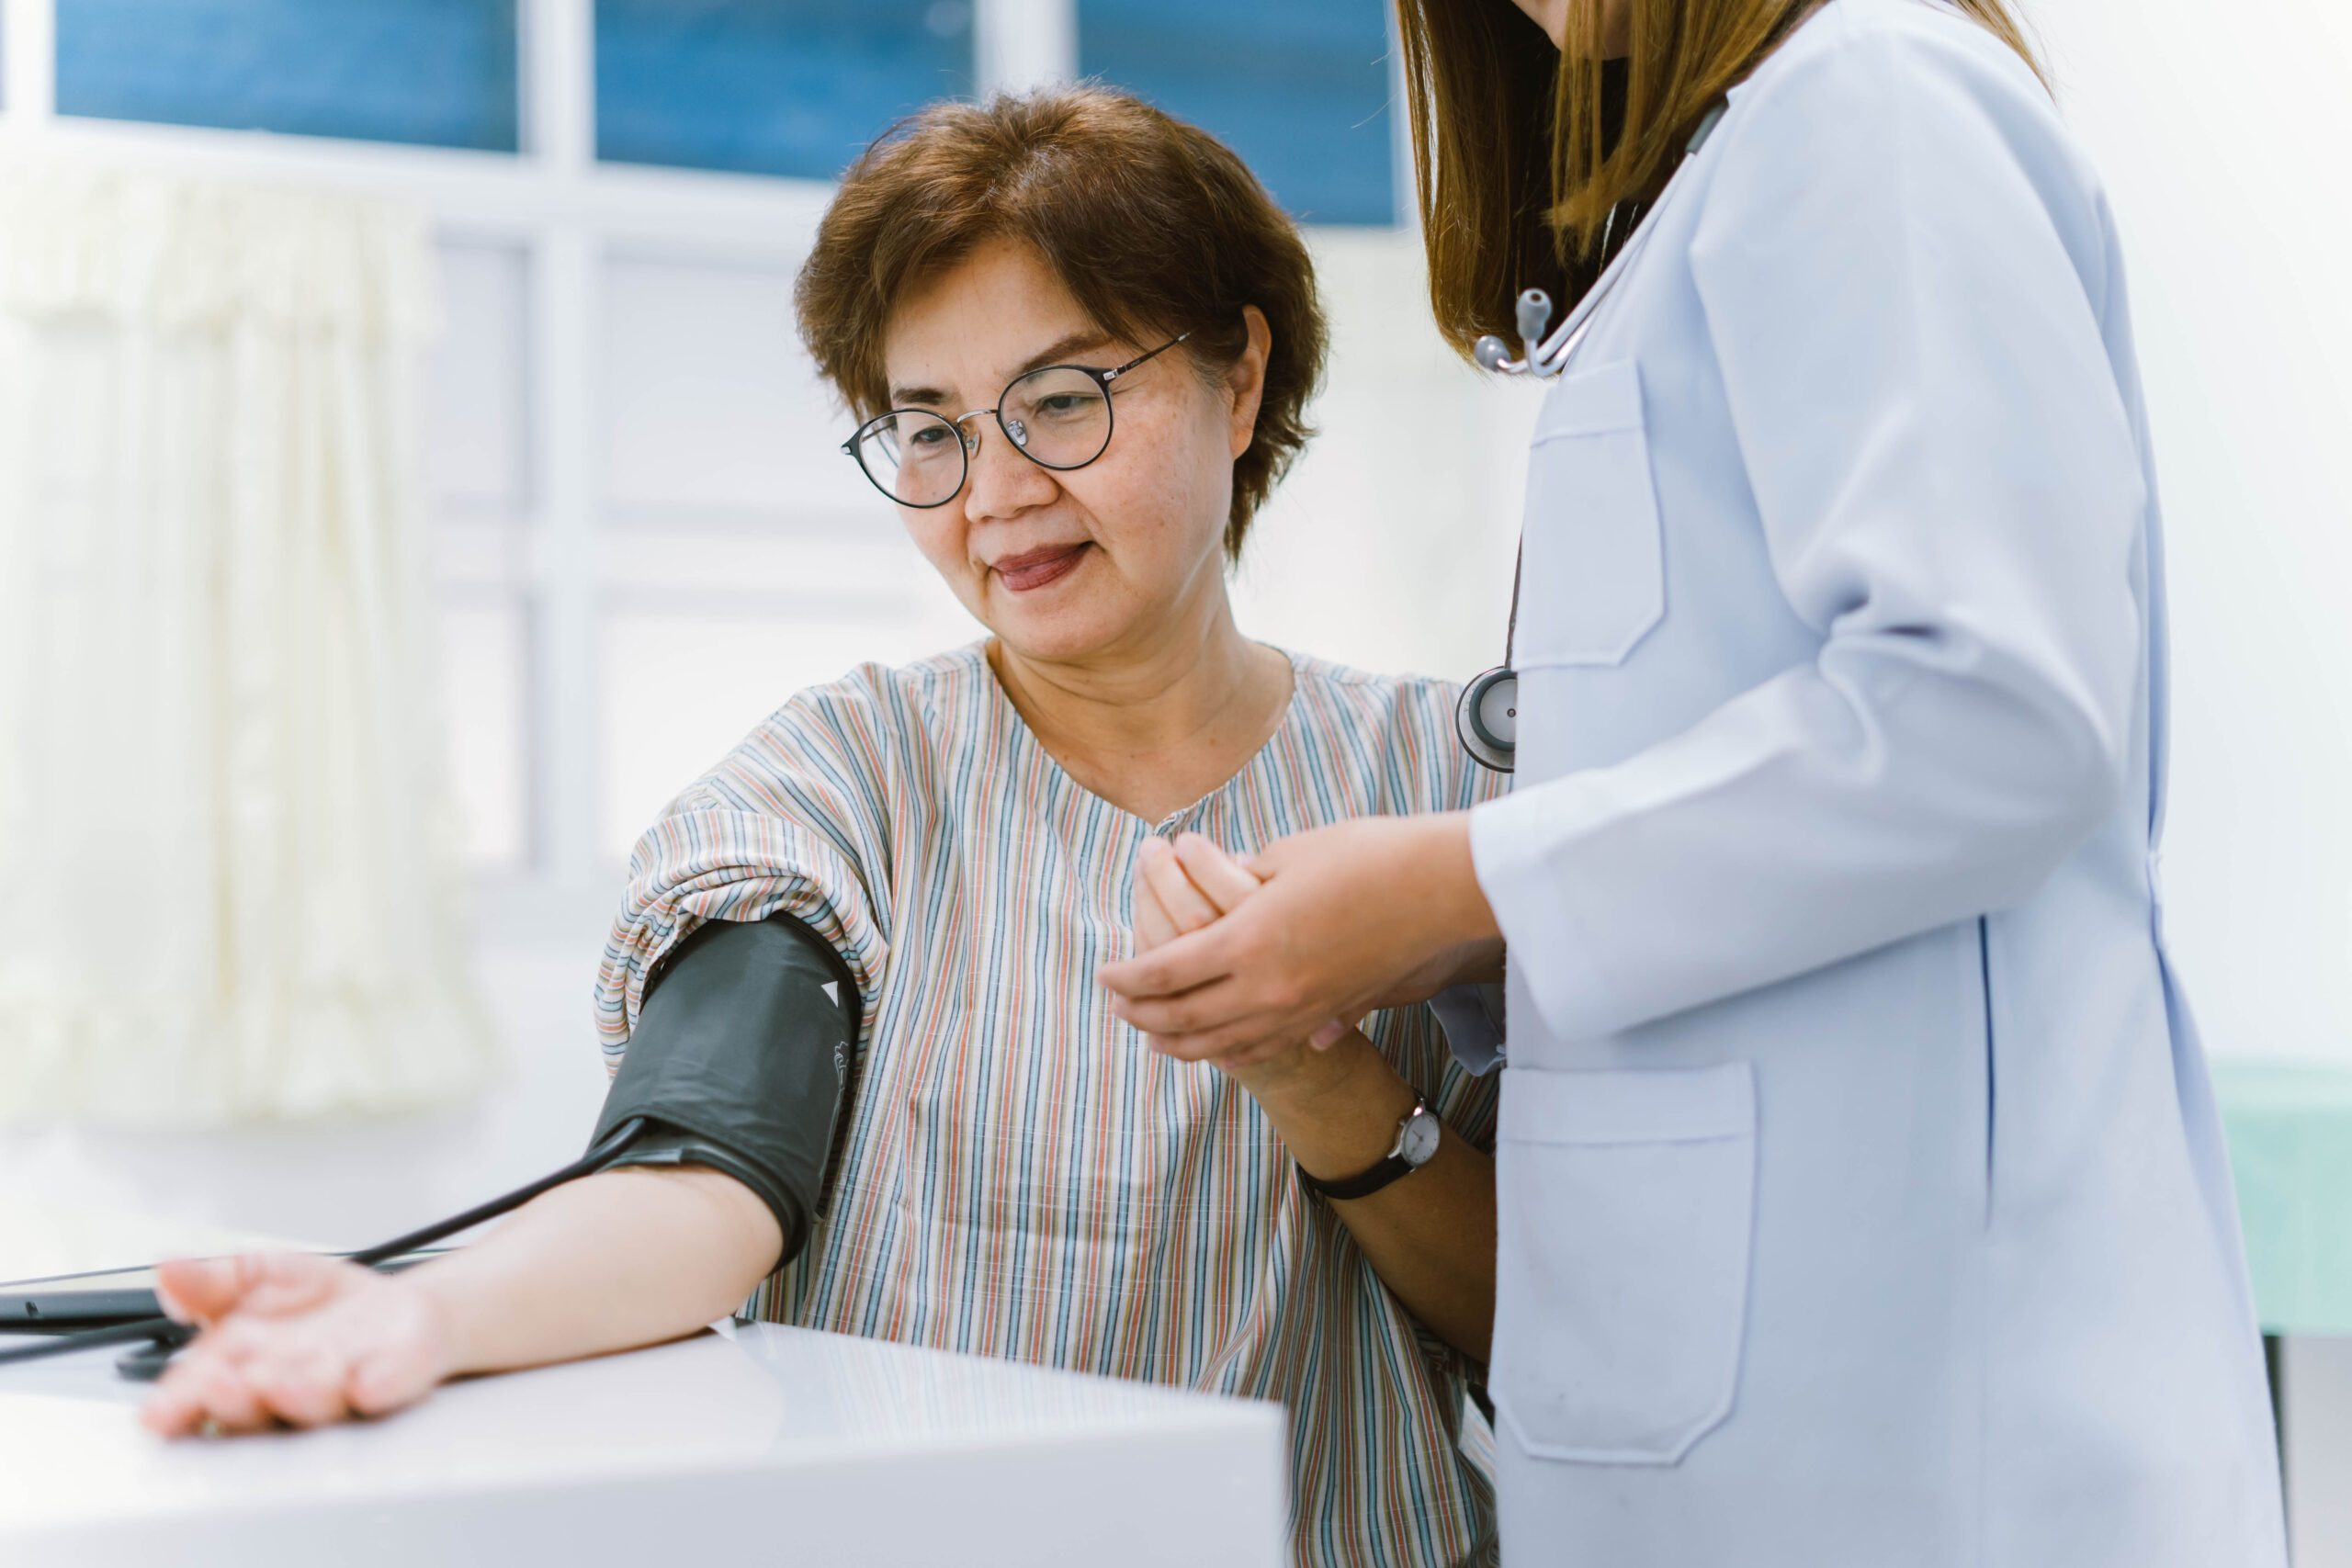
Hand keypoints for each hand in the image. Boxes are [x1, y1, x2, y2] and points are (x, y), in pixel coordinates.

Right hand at [141, 1253, 454, 1437]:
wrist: (397, 1307)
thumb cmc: (319, 1305)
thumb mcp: (259, 1276)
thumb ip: (213, 1280)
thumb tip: (165, 1267)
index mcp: (239, 1368)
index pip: (198, 1394)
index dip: (178, 1405)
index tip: (159, 1411)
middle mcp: (283, 1390)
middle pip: (251, 1410)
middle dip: (233, 1401)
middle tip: (221, 1385)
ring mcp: (337, 1392)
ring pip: (313, 1406)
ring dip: (298, 1395)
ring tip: (283, 1379)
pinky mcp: (389, 1383)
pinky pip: (380, 1391)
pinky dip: (373, 1387)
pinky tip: (365, 1383)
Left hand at [1100, 813, 1500, 1063]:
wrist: (1437, 889)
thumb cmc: (1364, 855)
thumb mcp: (1286, 857)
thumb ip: (1239, 882)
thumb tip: (1213, 897)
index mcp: (1246, 938)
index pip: (1163, 970)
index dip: (1126, 975)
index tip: (1104, 971)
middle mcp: (1265, 986)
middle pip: (1181, 1017)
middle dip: (1139, 1013)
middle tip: (1113, 1004)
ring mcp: (1297, 1010)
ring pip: (1218, 1044)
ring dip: (1175, 1040)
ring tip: (1150, 1032)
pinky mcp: (1325, 1016)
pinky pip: (1260, 1047)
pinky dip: (1224, 1050)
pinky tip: (1212, 1046)